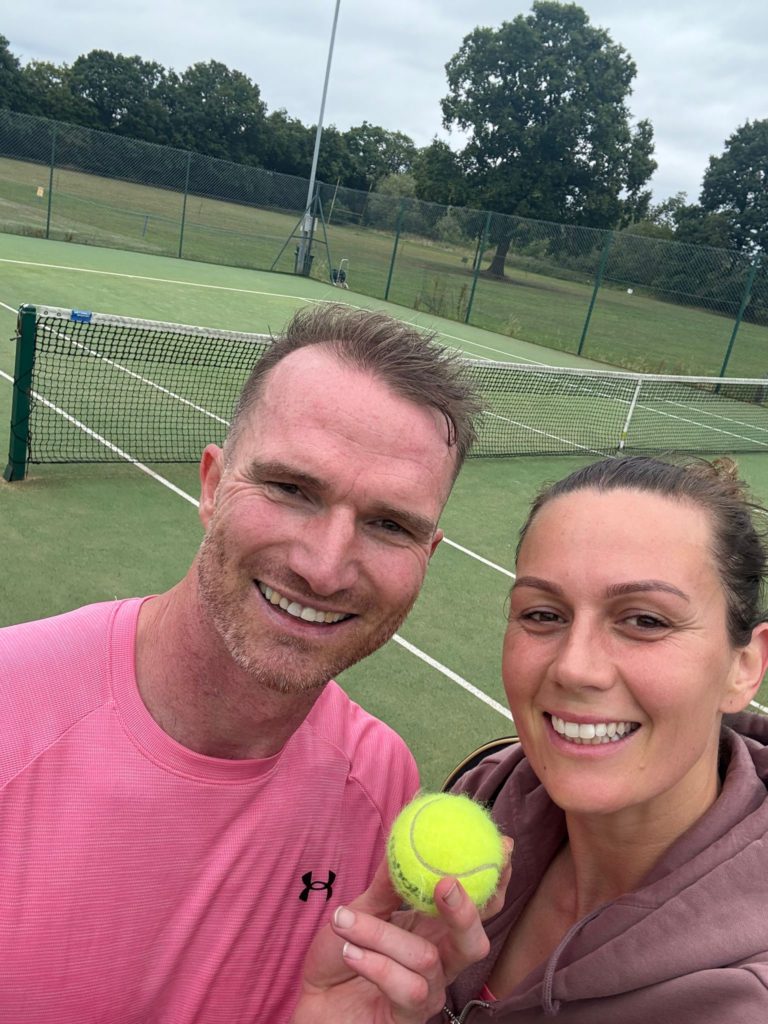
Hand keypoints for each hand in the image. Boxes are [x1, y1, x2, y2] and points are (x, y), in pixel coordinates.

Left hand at [291, 843, 511, 1023]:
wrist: (311, 1000)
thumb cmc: (339, 955)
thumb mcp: (359, 910)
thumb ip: (385, 884)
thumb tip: (404, 839)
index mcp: (435, 930)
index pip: (479, 906)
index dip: (496, 879)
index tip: (502, 847)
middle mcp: (440, 962)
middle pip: (475, 942)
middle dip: (466, 911)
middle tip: (446, 884)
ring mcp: (428, 993)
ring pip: (427, 959)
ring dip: (382, 936)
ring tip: (345, 921)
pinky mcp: (409, 1017)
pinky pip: (407, 988)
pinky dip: (376, 964)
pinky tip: (351, 951)